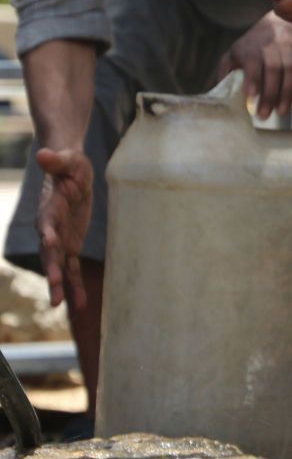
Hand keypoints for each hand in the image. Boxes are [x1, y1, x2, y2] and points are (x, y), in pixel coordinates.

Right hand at [35, 148, 91, 308]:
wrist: (70, 172)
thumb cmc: (70, 164)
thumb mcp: (69, 159)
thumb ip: (56, 160)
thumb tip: (42, 154)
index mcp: (50, 206)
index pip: (47, 220)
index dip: (48, 231)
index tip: (49, 242)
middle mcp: (51, 226)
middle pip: (49, 250)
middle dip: (52, 268)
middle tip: (54, 287)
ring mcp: (60, 238)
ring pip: (58, 264)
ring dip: (59, 284)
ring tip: (58, 304)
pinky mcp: (70, 244)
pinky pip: (72, 267)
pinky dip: (76, 284)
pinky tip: (81, 303)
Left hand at [217, 13, 291, 118]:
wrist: (282, 25)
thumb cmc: (253, 48)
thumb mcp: (235, 53)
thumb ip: (227, 71)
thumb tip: (220, 93)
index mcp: (251, 47)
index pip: (253, 61)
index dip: (253, 78)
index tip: (251, 96)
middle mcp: (273, 45)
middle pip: (274, 69)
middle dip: (270, 94)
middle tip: (264, 115)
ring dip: (287, 93)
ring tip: (282, 112)